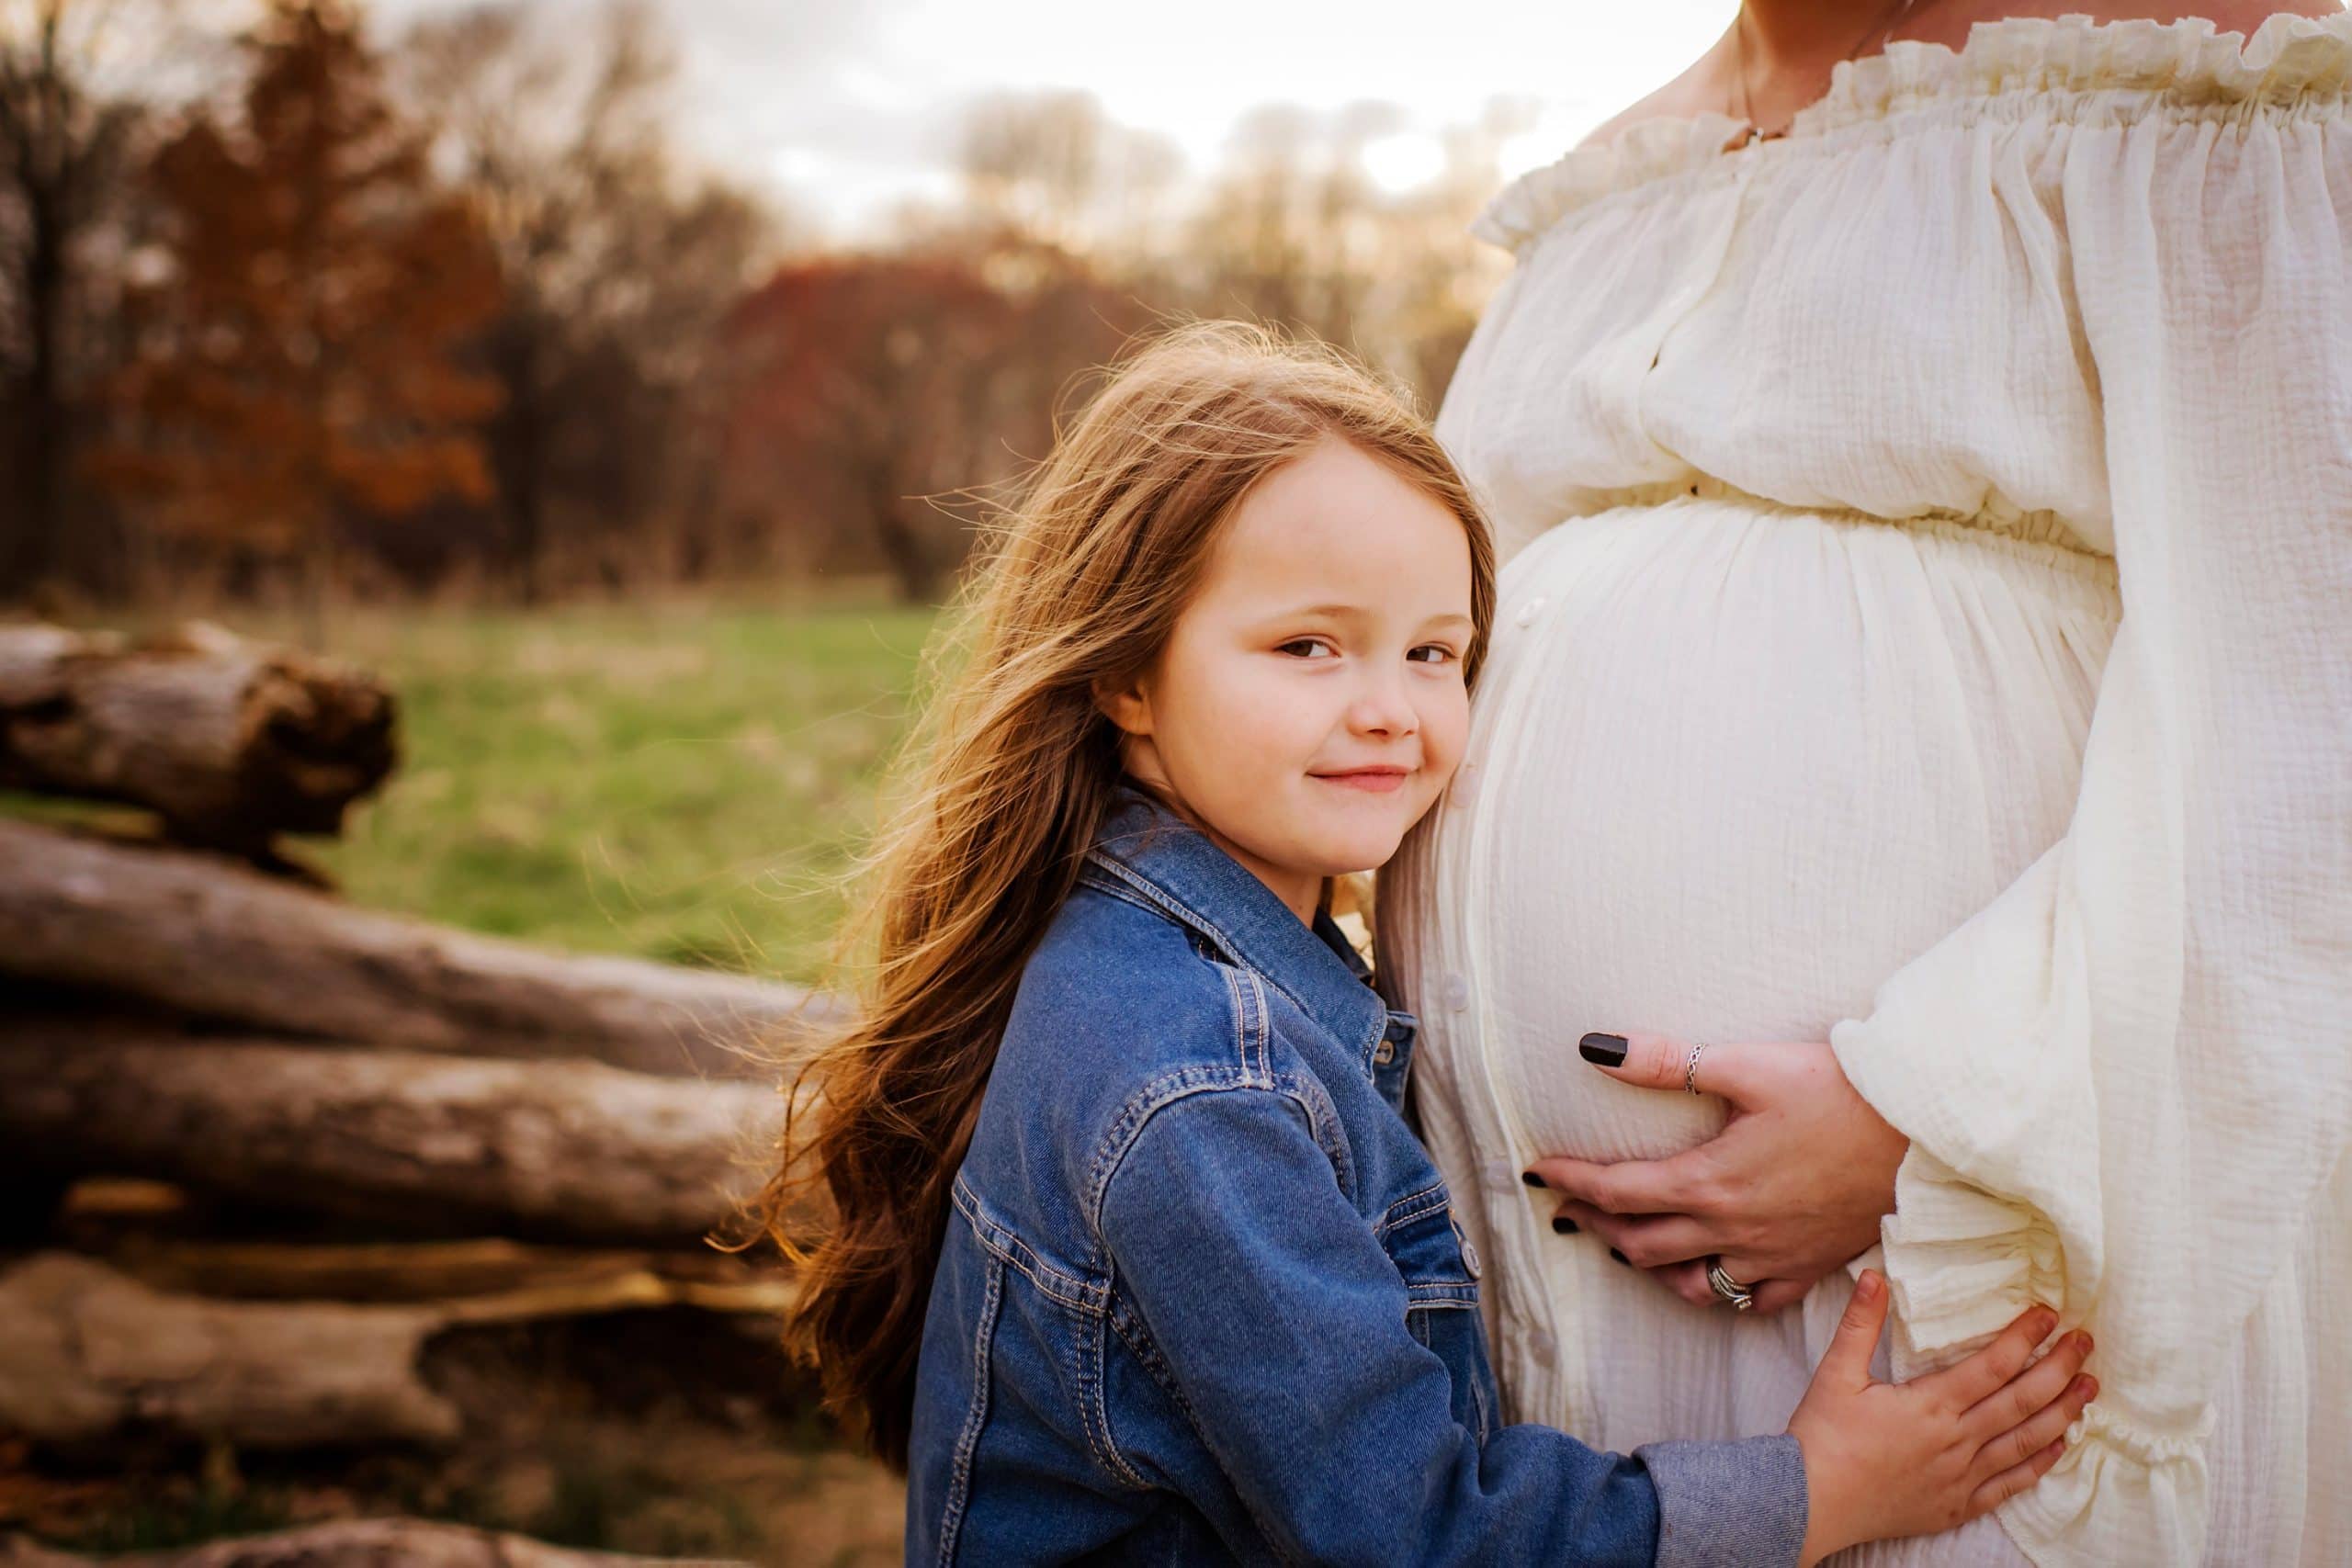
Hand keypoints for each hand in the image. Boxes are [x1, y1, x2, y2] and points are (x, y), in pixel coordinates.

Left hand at [1525, 1032, 1907, 1311]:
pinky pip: (1753, 1301)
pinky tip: (1709, 1276)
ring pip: (1691, 1283)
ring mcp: (1774, 1256)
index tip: (1538, 1172)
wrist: (1926, 1133)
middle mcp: (1734, 1230)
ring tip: (1626, 1243)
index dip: (1570, 1181)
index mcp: (1710, 1181)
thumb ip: (1664, 1062)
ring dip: (1650, 1265)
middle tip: (1570, 1207)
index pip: (1617, 1191)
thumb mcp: (1746, 1065)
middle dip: (1597, 1225)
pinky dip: (1719, 1292)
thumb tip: (1592, 1048)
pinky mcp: (1813, 1267)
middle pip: (1641, 1244)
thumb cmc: (1839, 1092)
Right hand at [1790, 1270, 2094, 1563]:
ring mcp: (1961, 1477)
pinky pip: (2011, 1484)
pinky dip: (2039, 1464)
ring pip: (2025, 1441)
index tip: (2048, 1314)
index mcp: (1929, 1406)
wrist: (1809, 1502)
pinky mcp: (1957, 1505)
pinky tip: (2058, 1446)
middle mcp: (1955, 1441)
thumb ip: (1860, 1324)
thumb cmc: (1821, 1438)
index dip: (2024, 1337)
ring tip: (2089, 1389)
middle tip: (2085, 1343)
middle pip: (2021, 1401)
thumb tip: (1874, 1276)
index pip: (1992, 1365)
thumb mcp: (1835, 1373)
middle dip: (2059, 1368)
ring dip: (2063, 1413)